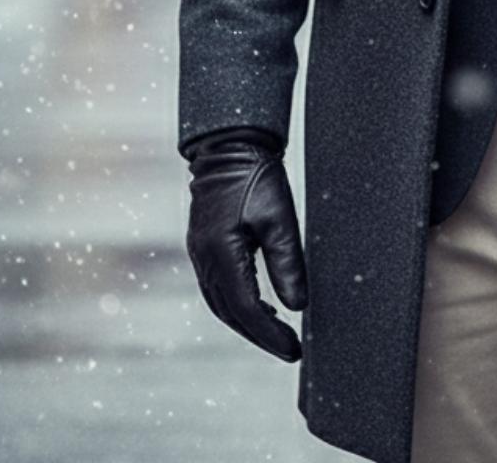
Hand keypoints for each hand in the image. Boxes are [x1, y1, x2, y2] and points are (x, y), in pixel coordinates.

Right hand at [185, 128, 306, 359]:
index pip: (246, 310)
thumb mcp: (279, 218)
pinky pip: (218, 289)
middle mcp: (204, 259)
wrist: (229, 147)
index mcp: (221, 253)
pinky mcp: (203, 247)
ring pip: (221, 304)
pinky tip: (258, 307)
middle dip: (260, 336)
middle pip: (231, 313)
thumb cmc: (256, 177)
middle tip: (289, 349)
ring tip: (277, 335)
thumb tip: (298, 307)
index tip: (294, 349)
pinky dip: (237, 305)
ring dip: (247, 323)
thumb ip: (287, 263)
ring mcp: (199, 254)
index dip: (270, 335)